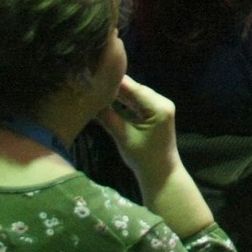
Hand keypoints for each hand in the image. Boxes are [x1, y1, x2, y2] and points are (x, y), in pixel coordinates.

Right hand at [97, 76, 215, 239]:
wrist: (161, 176)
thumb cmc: (144, 159)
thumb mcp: (123, 137)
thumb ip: (107, 117)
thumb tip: (89, 100)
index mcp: (158, 106)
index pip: (132, 88)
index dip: (113, 81)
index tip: (93, 75)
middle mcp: (161, 101)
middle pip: (134, 88)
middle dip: (113, 86)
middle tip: (91, 80)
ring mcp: (160, 106)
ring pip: (134, 94)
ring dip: (117, 93)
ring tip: (96, 87)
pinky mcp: (155, 112)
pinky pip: (137, 102)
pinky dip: (123, 101)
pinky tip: (108, 98)